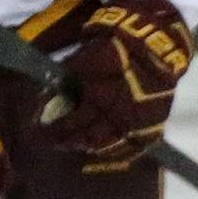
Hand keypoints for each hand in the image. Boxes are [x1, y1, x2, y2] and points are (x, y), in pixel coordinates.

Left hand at [38, 0, 193, 163]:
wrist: (153, 47)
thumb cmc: (114, 49)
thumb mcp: (84, 60)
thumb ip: (66, 80)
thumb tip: (46, 95)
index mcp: (96, 103)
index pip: (70, 125)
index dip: (56, 130)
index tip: (43, 132)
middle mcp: (115, 119)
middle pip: (89, 139)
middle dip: (72, 142)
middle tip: (61, 143)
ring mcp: (136, 124)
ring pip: (111, 146)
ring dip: (94, 148)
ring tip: (84, 147)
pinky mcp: (153, 124)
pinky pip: (134, 146)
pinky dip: (120, 151)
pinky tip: (112, 151)